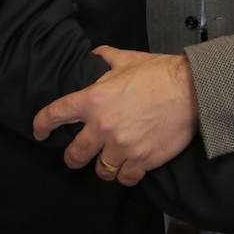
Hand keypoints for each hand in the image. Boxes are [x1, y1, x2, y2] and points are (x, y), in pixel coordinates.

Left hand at [32, 46, 198, 185]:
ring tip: (111, 159)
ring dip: (104, 165)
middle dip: (74, 156)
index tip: (40, 132)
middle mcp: (103, 125)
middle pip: (74, 154)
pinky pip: (124, 178)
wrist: (193, 90)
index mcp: (95, 98)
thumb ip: (107, 58)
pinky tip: (131, 166)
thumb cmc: (161, 72)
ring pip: (100, 170)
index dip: (42, 124)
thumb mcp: (129, 59)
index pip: (56, 114)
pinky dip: (126, 174)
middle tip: (79, 155)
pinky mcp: (141, 159)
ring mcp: (122, 146)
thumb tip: (95, 55)